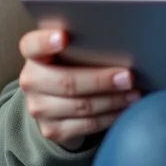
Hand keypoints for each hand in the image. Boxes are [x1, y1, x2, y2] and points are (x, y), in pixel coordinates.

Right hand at [18, 29, 141, 149]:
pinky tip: (125, 109)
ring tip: (134, 94)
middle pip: (66, 81)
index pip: (32, 44)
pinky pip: (85, 126)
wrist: (57, 97)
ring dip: (112, 100)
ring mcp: (38, 107)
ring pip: (79, 106)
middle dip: (100, 80)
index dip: (45, 41)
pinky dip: (109, 117)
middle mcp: (30, 80)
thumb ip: (84, 40)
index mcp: (33, 53)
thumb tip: (122, 35)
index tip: (63, 37)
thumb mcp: (72, 47)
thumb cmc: (73, 61)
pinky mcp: (51, 130)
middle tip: (128, 77)